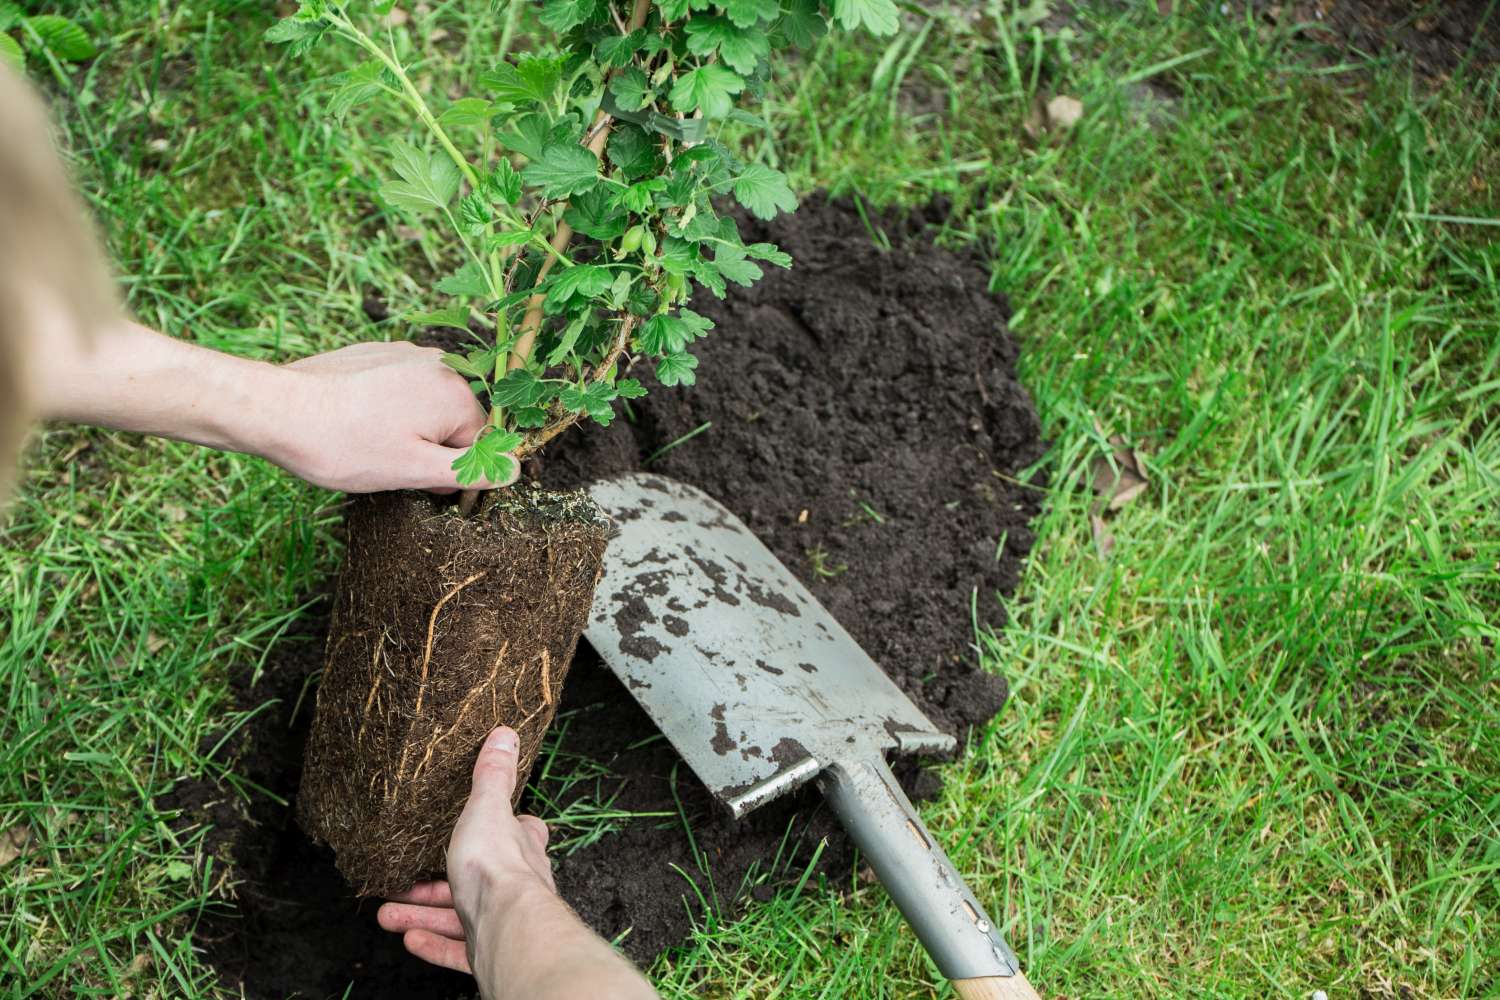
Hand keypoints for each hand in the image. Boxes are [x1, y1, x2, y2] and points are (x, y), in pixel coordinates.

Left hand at [272, 341, 517, 492]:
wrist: (277, 410)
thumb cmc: (345, 445)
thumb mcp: (415, 470)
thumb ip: (470, 470)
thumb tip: (515, 470)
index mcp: (454, 392)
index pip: (479, 443)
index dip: (452, 471)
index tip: (419, 483)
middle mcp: (438, 363)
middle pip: (454, 421)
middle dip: (431, 448)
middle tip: (389, 465)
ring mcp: (404, 354)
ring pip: (425, 406)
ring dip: (409, 429)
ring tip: (369, 445)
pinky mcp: (376, 354)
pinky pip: (399, 389)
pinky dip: (387, 410)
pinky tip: (358, 425)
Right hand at [376, 727, 553, 973]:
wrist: (506, 927)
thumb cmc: (497, 864)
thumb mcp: (486, 807)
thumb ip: (492, 775)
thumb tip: (507, 734)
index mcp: (519, 846)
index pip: (516, 832)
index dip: (494, 830)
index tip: (467, 830)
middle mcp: (516, 884)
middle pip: (473, 881)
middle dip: (433, 885)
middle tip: (400, 885)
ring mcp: (503, 920)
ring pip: (458, 917)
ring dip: (422, 914)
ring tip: (387, 914)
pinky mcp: (491, 950)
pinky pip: (458, 949)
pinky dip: (433, 943)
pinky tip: (410, 938)